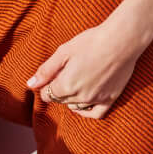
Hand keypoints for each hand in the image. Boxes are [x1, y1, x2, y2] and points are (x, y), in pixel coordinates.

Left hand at [27, 20, 149, 119]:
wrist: (122, 40)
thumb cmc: (91, 42)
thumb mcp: (63, 52)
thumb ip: (46, 71)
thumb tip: (30, 84)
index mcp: (65, 85)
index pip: (47, 94)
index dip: (46, 85)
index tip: (51, 76)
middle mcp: (80, 96)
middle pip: (60, 100)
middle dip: (58, 90)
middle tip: (65, 74)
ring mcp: (96, 99)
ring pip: (75, 106)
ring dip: (70, 99)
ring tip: (75, 83)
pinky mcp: (111, 98)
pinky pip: (95, 113)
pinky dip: (86, 111)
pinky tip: (83, 104)